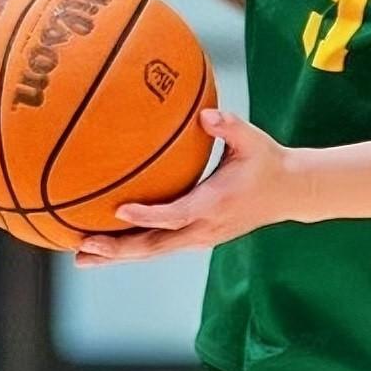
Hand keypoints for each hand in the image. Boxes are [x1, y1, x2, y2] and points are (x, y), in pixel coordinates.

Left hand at [75, 110, 288, 265]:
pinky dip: (132, 248)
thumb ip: (229, 126)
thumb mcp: (253, 140)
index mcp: (214, 204)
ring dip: (118, 255)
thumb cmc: (268, 162)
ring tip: (82, 256)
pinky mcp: (198, 239)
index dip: (147, 217)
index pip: (176, 215)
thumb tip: (205, 114)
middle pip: (155, 247)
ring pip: (153, 252)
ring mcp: (200, 238)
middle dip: (117, 249)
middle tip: (83, 246)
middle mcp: (204, 228)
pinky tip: (108, 246)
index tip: (118, 212)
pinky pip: (160, 246)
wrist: (289, 192)